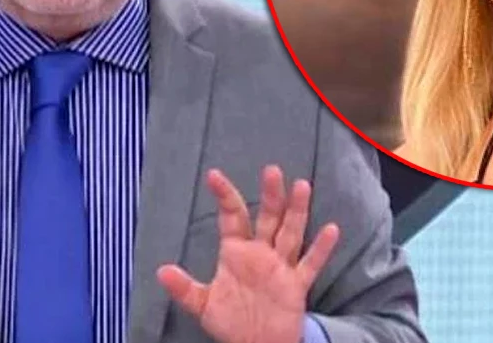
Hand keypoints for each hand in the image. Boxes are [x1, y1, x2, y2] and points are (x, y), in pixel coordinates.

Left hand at [156, 165, 339, 342]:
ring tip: (301, 186)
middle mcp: (260, 254)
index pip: (231, 217)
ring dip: (296, 211)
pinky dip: (321, 249)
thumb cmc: (231, 322)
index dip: (224, 196)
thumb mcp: (203, 305)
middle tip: (271, 171)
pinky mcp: (296, 286)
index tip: (214, 176)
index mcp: (236, 252)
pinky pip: (309, 264)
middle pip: (267, 218)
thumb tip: (160, 271)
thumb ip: (184, 288)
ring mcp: (280, 267)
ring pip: (290, 233)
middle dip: (270, 196)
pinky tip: (331, 228)